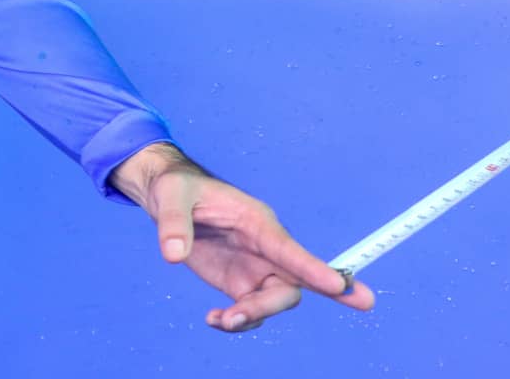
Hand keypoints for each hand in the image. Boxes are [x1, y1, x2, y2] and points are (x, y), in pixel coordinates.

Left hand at [110, 143, 374, 332]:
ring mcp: (254, 267)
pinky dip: (236, 322)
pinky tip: (214, 320)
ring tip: (219, 319)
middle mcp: (264, 247)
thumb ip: (173, 223)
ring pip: (273, 302)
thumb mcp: (170, 196)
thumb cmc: (176, 188)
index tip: (341, 287)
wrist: (168, 197)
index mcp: (257, 221)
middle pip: (290, 284)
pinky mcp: (238, 282)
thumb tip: (173, 254)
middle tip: (237, 315)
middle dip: (272, 304)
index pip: (291, 250)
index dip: (316, 270)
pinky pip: (250, 310)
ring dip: (251, 317)